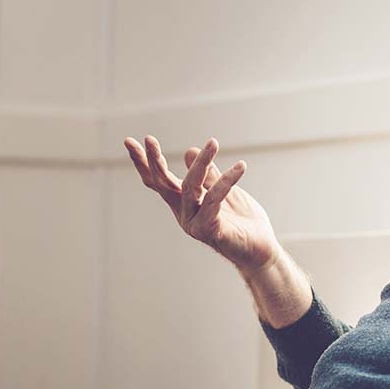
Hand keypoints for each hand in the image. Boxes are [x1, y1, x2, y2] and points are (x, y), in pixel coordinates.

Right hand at [123, 135, 280, 274]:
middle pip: (164, 185)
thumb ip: (208, 175)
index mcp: (184, 204)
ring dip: (201, 163)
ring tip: (213, 142)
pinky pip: (214, 200)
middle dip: (154, 161)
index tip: (129, 141)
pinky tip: (240, 167)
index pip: (159, 182)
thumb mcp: (223, 190)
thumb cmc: (241, 221)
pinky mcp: (211, 231)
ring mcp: (195, 224)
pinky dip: (226, 182)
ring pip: (191, 187)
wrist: (261, 249)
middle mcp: (184, 214)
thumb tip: (190, 151)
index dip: (144, 163)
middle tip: (148, 139)